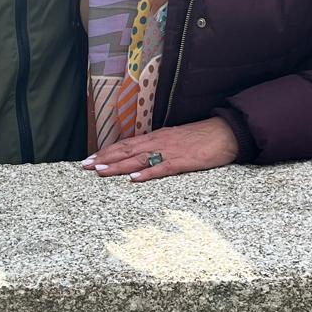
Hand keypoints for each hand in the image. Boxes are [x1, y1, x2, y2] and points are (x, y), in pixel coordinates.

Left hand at [81, 117, 239, 181]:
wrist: (226, 133)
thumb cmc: (201, 137)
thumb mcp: (175, 139)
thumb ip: (158, 147)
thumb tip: (141, 158)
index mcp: (157, 137)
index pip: (126, 144)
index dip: (107, 151)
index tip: (90, 159)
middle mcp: (159, 142)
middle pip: (127, 150)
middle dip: (105, 158)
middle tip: (85, 167)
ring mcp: (170, 151)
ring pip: (139, 159)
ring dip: (118, 166)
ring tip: (101, 172)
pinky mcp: (183, 161)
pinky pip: (162, 168)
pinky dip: (147, 173)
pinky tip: (134, 179)